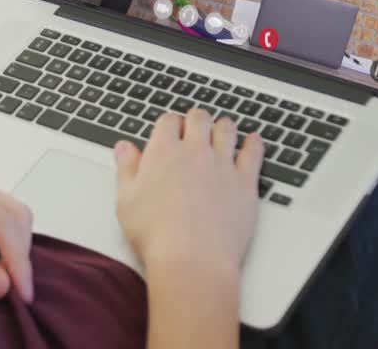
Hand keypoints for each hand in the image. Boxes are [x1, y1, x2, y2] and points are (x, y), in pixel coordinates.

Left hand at [0, 173, 34, 301]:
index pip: (5, 222)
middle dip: (19, 254)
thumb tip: (3, 284)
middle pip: (16, 216)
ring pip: (12, 220)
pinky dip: (3, 248)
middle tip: (13, 292)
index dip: (18, 260)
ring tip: (2, 283)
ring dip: (13, 251)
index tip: (21, 295)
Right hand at [113, 110, 263, 272]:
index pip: (168, 121)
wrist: (192, 260)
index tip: (170, 129)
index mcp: (163, 152)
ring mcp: (222, 164)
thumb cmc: (156, 235)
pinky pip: (253, 152)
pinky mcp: (245, 182)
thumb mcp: (126, 201)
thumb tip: (124, 148)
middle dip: (196, 119)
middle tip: (195, 125)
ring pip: (227, 130)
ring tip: (223, 128)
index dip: (169, 123)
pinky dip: (254, 143)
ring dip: (223, 126)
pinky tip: (253, 140)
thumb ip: (127, 169)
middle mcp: (194, 151)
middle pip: (199, 118)